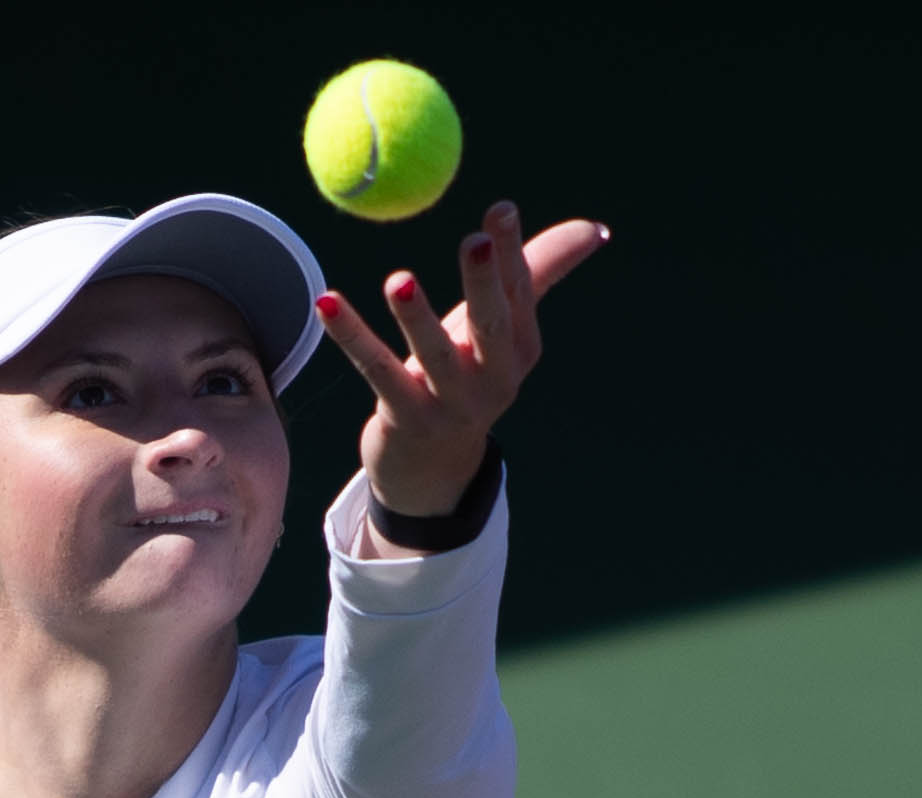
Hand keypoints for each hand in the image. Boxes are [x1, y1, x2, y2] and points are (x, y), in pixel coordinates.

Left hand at [315, 200, 608, 540]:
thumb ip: (539, 271)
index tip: (500, 209)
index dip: (512, 252)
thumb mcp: (502, 327)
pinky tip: (326, 301)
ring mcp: (451, 404)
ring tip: (400, 281)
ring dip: (417, 319)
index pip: (519, 293)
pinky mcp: (406, 418)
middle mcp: (494, 378)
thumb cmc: (465, 374)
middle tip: (473, 242)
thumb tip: (595, 229)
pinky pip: (377, 371)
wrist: (432, 464)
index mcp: (521, 348)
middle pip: (491, 326)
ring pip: (434, 356)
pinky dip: (351, 335)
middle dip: (484, 284)